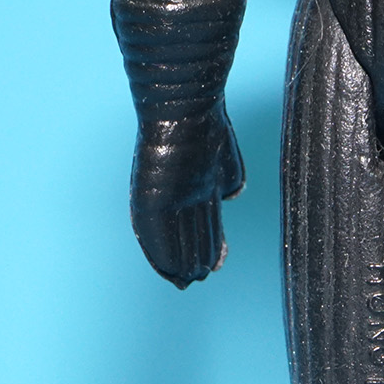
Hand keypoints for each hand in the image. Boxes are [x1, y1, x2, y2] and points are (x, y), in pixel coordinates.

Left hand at [129, 102, 244, 287]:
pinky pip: (155, 233)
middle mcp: (180, 191)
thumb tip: (233, 197)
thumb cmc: (206, 120)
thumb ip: (230, 179)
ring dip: (181, 261)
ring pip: (174, 238)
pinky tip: (167, 269)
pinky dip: (162, 254)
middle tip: (198, 278)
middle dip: (194, 257)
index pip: (203, 220)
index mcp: (198, 182)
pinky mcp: (150, 197)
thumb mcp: (226, 156)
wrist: (185, 104)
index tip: (216, 263)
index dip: (210, 244)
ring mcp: (165, 195)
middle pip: (188, 232)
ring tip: (188, 279)